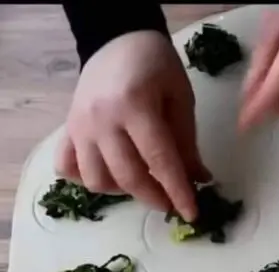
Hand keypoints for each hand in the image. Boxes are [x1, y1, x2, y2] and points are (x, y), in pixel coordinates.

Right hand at [56, 30, 209, 220]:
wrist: (118, 38)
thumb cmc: (156, 67)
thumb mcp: (180, 98)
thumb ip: (187, 142)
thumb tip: (199, 180)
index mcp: (134, 106)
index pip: (159, 161)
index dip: (177, 191)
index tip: (191, 214)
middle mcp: (102, 119)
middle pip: (128, 176)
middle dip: (154, 197)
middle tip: (171, 202)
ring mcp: (80, 126)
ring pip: (96, 179)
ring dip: (122, 192)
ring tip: (141, 182)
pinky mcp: (68, 128)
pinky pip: (68, 167)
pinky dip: (86, 179)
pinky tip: (108, 175)